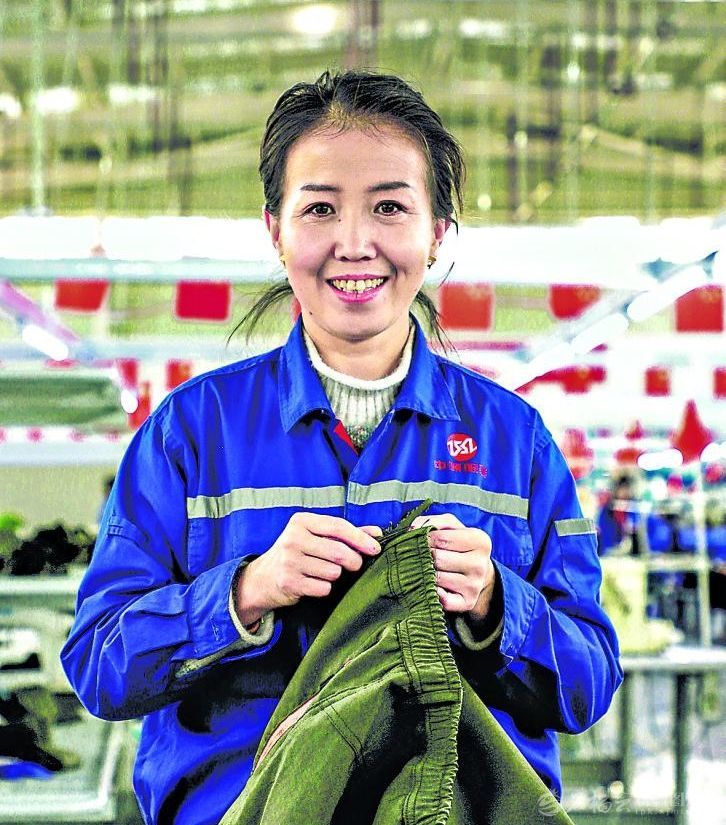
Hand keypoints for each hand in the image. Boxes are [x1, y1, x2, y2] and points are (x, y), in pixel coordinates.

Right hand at [234, 513, 381, 623]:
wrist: (263, 578)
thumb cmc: (297, 553)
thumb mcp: (316, 537)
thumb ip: (346, 533)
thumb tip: (376, 532)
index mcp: (302, 521)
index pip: (338, 527)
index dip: (360, 538)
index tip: (376, 548)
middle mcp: (293, 538)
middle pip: (339, 551)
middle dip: (353, 561)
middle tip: (355, 564)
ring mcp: (289, 560)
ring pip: (333, 572)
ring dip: (335, 575)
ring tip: (323, 572)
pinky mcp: (289, 581)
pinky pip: (323, 588)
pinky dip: (324, 588)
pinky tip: (313, 583)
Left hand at [410, 513, 494, 619]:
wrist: (476, 571)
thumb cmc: (458, 545)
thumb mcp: (451, 527)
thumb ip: (432, 521)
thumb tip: (413, 529)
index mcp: (480, 541)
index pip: (441, 538)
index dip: (424, 538)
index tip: (418, 539)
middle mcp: (480, 564)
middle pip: (438, 558)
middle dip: (423, 556)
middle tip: (416, 555)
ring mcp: (474, 585)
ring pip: (437, 578)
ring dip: (424, 573)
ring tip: (423, 568)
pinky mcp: (468, 603)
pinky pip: (442, 599)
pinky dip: (432, 592)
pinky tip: (431, 585)